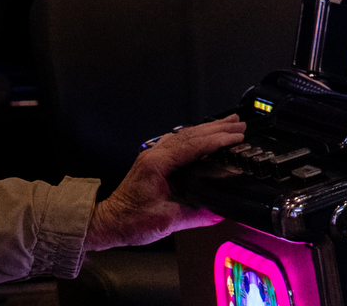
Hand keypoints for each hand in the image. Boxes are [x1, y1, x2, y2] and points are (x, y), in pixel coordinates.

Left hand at [86, 115, 248, 250]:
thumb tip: (220, 212)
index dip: (218, 139)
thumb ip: (196, 215)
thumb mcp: (166, 222)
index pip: (194, 145)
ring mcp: (153, 156)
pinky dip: (197, 134)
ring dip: (209, 128)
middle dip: (218, 127)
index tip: (237, 137)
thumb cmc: (128, 221)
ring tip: (229, 123)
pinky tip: (204, 134)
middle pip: (191, 134)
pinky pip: (179, 140)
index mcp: (157, 165)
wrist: (106, 223)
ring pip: (185, 134)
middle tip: (240, 123)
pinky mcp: (153, 161)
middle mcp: (155, 155)